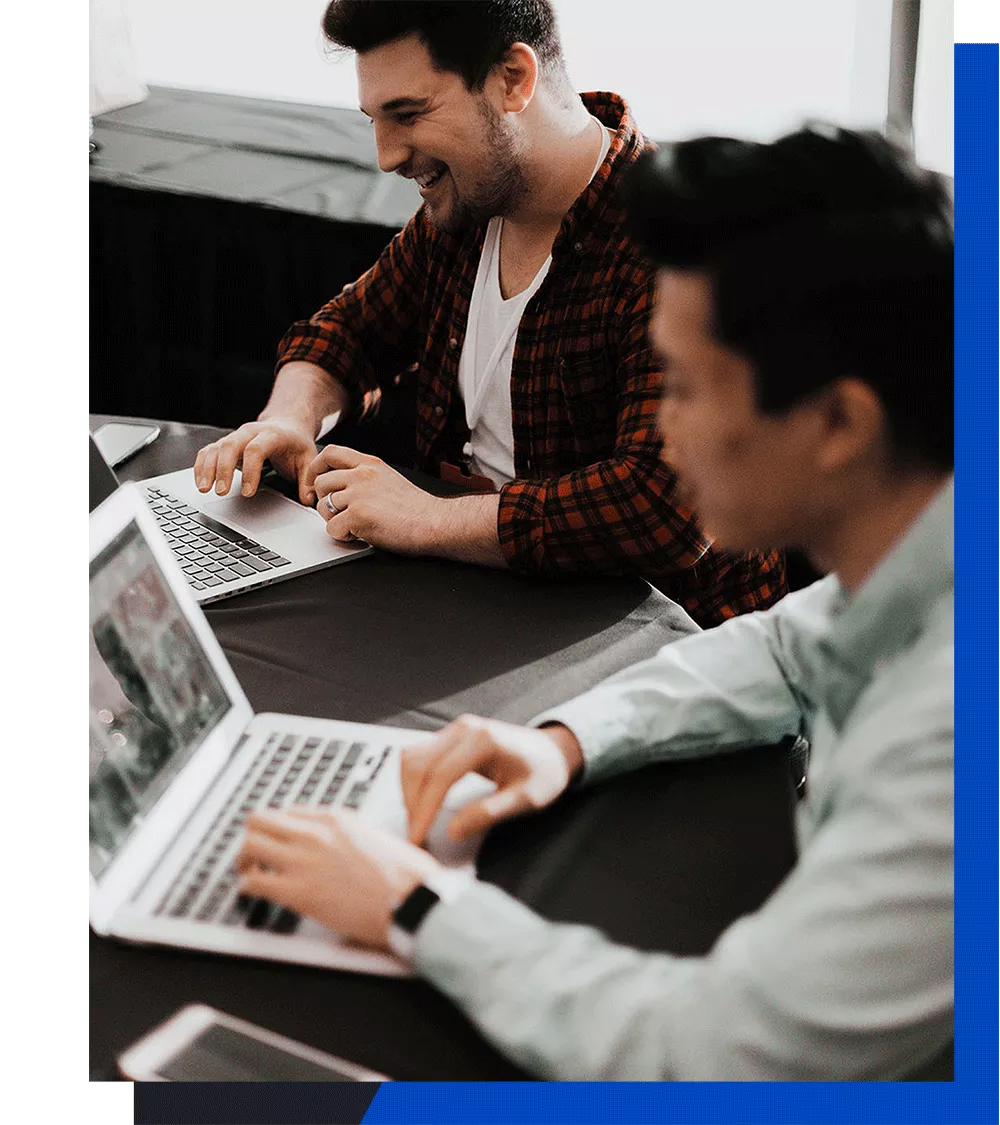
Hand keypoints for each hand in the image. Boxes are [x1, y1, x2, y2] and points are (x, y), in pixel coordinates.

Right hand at [194, 419, 317, 503]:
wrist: (287, 424)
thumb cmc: (296, 443)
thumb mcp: (308, 459)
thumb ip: (308, 480)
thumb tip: (310, 500)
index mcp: (272, 434)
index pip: (256, 450)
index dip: (250, 471)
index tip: (248, 492)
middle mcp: (251, 432)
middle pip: (231, 446)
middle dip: (223, 470)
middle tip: (221, 492)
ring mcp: (236, 436)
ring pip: (216, 447)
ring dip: (208, 468)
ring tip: (204, 489)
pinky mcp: (226, 442)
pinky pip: (208, 450)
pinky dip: (202, 465)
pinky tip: (200, 481)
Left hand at [236, 807, 443, 949]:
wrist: (411, 899)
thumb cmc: (405, 874)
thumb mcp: (376, 836)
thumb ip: (351, 835)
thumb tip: (344, 845)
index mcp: (335, 818)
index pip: (288, 812)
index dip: (279, 829)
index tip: (279, 841)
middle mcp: (314, 833)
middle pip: (259, 820)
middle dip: (252, 837)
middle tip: (255, 855)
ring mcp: (303, 860)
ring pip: (249, 845)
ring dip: (244, 860)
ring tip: (250, 873)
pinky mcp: (298, 891)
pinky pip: (254, 882)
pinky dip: (247, 887)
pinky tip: (254, 894)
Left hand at [305, 445, 445, 552]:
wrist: (435, 523)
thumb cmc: (418, 509)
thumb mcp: (390, 479)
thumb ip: (367, 477)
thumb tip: (344, 487)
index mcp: (371, 464)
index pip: (331, 453)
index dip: (317, 467)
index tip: (316, 481)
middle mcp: (362, 475)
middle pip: (322, 482)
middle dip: (324, 500)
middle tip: (337, 513)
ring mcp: (359, 494)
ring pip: (323, 506)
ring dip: (333, 520)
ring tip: (353, 526)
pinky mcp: (358, 516)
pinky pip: (332, 528)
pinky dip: (342, 536)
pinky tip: (358, 535)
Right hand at [401, 715, 584, 845]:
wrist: (553, 751)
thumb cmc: (544, 773)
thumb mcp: (525, 799)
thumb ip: (489, 813)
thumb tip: (453, 831)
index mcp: (484, 740)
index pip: (441, 775)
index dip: (425, 809)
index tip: (417, 837)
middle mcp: (464, 728)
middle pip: (419, 765)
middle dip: (412, 804)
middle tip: (415, 838)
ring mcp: (455, 729)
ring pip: (413, 758)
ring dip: (408, 792)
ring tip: (417, 823)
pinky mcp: (451, 736)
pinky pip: (420, 755)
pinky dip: (414, 781)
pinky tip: (420, 803)